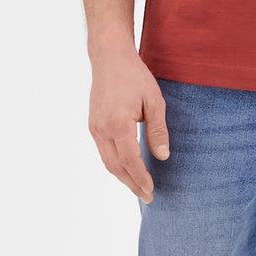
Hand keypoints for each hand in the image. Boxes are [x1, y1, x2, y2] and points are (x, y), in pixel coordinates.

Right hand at [88, 46, 169, 204]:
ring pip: (107, 162)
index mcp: (118, 123)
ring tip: (139, 187)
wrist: (109, 58)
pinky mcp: (93, 125)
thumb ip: (158, 131)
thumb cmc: (135, 77)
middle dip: (131, 184)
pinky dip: (116, 165)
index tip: (151, 191)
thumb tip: (162, 157)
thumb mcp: (154, 101)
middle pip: (116, 167)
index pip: (129, 160)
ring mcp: (95, 128)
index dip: (140, 178)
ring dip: (123, 177)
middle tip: (147, 197)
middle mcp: (102, 129)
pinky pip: (104, 152)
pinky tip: (128, 169)